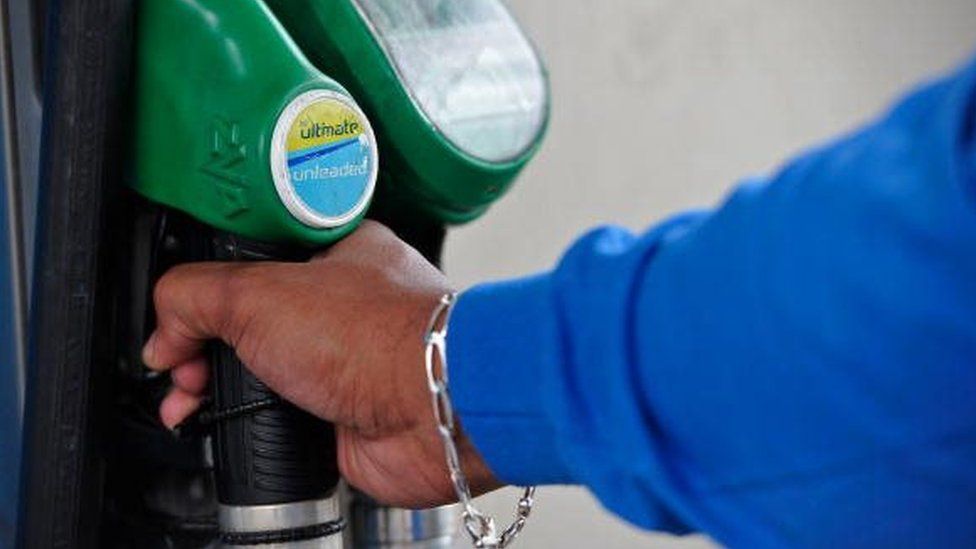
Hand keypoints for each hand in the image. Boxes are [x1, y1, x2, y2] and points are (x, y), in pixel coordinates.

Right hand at [142, 221, 500, 507]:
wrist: (435, 409)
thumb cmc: (381, 337)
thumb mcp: (259, 291)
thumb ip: (194, 296)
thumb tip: (164, 329)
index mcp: (337, 251)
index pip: (252, 259)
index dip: (207, 286)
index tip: (177, 311)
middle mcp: (344, 305)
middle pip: (250, 320)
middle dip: (202, 345)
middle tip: (180, 361)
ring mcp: (345, 361)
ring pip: (261, 370)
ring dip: (215, 387)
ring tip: (190, 395)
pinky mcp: (343, 412)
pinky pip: (278, 415)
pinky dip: (245, 424)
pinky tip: (224, 422)